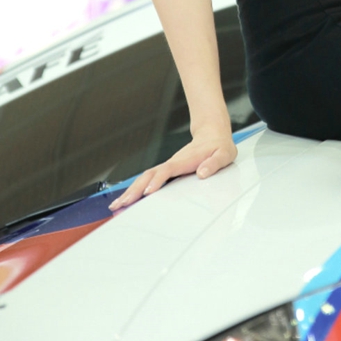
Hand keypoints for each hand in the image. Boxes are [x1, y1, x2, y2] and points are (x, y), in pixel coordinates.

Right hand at [108, 131, 236, 210]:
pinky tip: (128, 200)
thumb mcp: (224, 154)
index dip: (157, 180)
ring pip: (145, 178)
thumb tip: (202, 174)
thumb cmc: (219, 147)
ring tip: (116, 206)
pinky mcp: (167, 171)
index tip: (147, 192)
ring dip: (131, 191)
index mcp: (186, 160)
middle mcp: (173, 163)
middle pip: (149, 175)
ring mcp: (168, 167)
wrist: (212, 135)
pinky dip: (136, 190)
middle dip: (134, 190)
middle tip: (121, 204)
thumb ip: (214, 163)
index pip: (168, 170)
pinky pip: (149, 180)